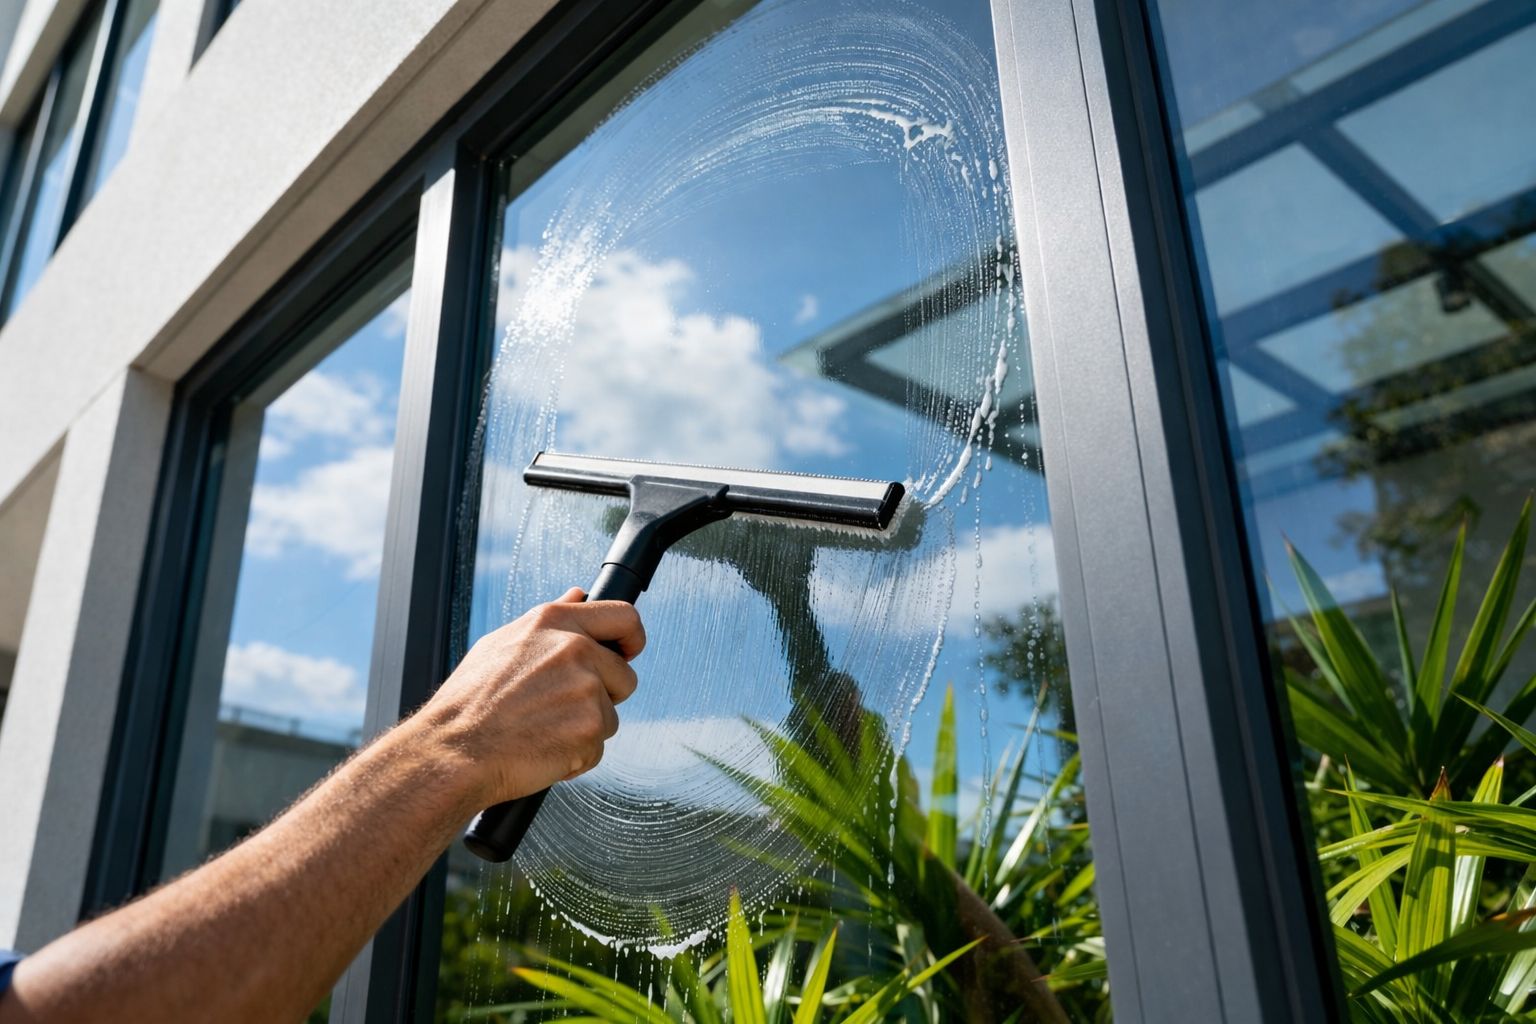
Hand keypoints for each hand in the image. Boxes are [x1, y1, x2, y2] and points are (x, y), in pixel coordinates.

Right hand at [418, 588, 644, 807]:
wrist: (452, 750)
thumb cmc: (469, 702)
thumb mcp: (501, 643)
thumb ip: (549, 618)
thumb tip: (579, 595)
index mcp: (554, 622)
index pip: (624, 617)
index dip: (632, 639)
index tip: (628, 653)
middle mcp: (575, 649)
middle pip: (624, 676)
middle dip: (603, 696)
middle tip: (559, 710)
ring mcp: (586, 688)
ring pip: (609, 715)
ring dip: (584, 729)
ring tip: (540, 730)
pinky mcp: (590, 728)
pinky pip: (598, 747)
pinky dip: (576, 756)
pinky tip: (542, 749)